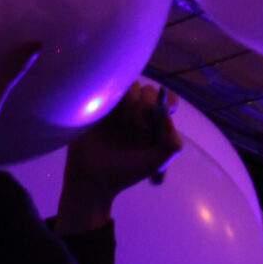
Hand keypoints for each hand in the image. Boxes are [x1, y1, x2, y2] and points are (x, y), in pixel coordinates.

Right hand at [56, 83, 183, 234]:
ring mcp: (120, 110)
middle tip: (137, 125)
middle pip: (150, 91)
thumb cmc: (122, 173)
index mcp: (153, 127)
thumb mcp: (154, 164)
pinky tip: (111, 115)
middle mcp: (138, 115)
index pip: (167, 101)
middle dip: (147, 105)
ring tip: (123, 123)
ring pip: (134, 86)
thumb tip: (169, 121)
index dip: (166, 102)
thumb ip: (171, 146)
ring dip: (132, 102)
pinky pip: (115, 88)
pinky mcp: (104, 106)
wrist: (90, 177)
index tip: (161, 113)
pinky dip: (118, 98)